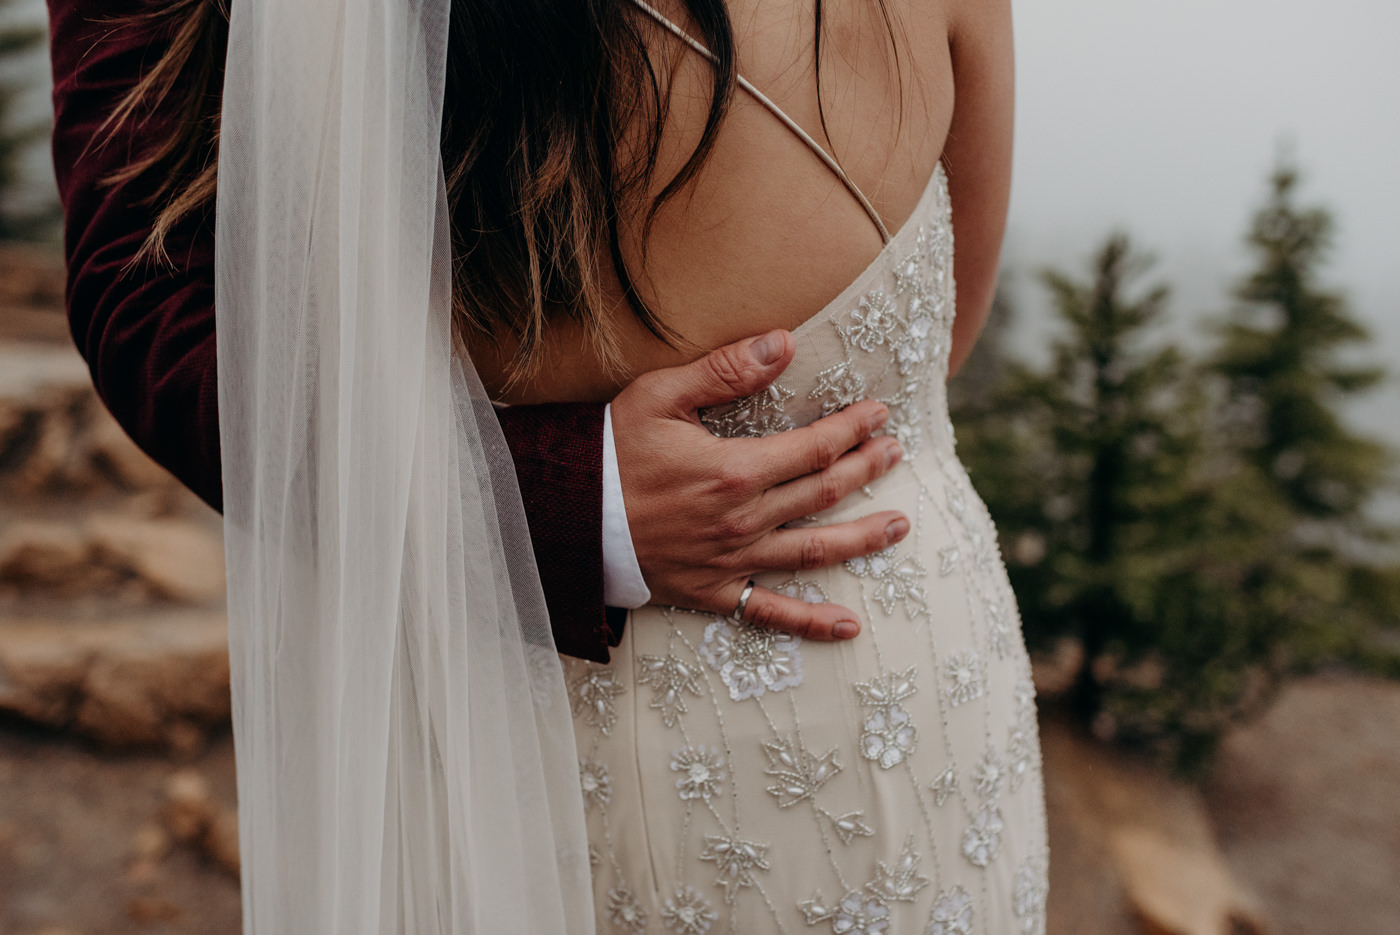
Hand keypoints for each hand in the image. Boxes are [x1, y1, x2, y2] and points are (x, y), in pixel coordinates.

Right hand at [611, 330, 907, 639]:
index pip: (812, 449)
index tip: (877, 415)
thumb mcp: (659, 396)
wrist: (563, 516)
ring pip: (812, 551)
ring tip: (900, 525)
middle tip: (894, 452)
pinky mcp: (712, 592)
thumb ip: (725, 371)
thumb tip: (784, 343)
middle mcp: (742, 521)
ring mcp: (730, 561)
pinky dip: (812, 622)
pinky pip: (769, 612)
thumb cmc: (609, 451)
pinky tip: (849, 626)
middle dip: (865, 469)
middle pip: (822, 495)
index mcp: (734, 471)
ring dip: (861, 538)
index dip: (851, 430)